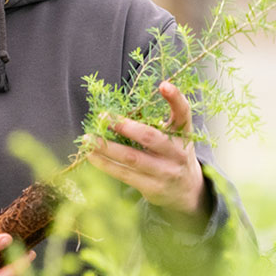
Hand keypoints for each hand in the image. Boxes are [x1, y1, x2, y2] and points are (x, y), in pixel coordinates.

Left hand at [86, 82, 209, 224]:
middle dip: (124, 126)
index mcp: (183, 134)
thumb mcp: (176, 135)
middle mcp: (177, 153)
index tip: (163, 84)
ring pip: (131, 157)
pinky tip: (92, 155)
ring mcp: (164, 172)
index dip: (175, 98)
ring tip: (88, 138)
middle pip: (150, 137)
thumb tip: (121, 109)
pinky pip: (124, 174)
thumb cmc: (173, 154)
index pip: (184, 113)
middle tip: (103, 117)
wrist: (187, 190)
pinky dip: (105, 164)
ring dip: (106, 147)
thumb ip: (158, 121)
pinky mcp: (151, 187)